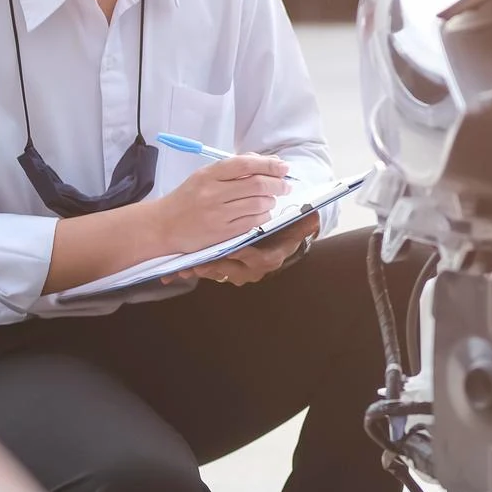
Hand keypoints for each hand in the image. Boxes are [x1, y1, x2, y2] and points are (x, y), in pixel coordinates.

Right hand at [149, 153, 289, 254]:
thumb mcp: (204, 176)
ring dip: (271, 201)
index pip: (245, 164)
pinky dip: (264, 216)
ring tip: (271, 199)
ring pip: (258, 204)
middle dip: (278, 184)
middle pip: (256, 185)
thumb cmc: (187, 198)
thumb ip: (234, 168)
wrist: (162, 226)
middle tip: (285, 185)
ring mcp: (218, 214)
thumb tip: (269, 161)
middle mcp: (213, 193)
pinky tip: (263, 213)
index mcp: (208, 175)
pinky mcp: (222, 233)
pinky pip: (253, 222)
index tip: (283, 167)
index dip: (269, 164)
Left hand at [170, 212, 319, 287]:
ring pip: (216, 274)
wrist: (278, 242)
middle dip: (212, 267)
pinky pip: (207, 272)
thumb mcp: (295, 228)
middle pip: (230, 271)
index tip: (227, 250)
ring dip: (199, 271)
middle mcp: (252, 271)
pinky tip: (177, 271)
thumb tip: (314, 217)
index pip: (254, 259)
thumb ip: (303, 224)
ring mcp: (237, 273)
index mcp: (269, 259)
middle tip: (196, 264)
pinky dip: (193, 270)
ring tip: (182, 270)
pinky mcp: (224, 271)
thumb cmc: (284, 233)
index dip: (240, 256)